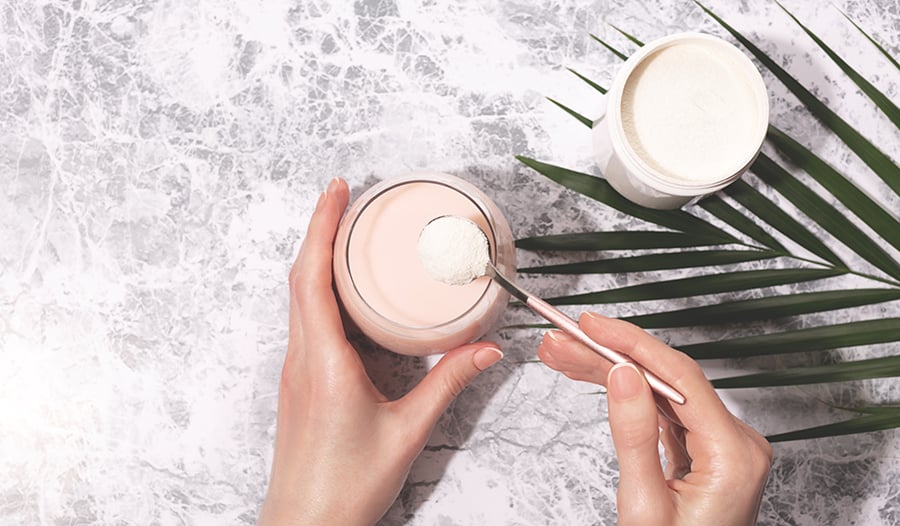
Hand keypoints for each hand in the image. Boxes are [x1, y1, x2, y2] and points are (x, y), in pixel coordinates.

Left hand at [259, 178, 503, 525]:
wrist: (304, 524)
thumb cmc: (346, 486)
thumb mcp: (408, 431)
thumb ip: (448, 384)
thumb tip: (488, 350)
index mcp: (324, 362)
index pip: (312, 277)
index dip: (321, 227)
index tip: (336, 190)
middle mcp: (302, 357)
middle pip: (300, 276)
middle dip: (320, 229)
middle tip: (346, 196)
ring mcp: (296, 369)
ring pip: (299, 297)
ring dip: (317, 257)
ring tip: (346, 231)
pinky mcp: (301, 380)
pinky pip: (305, 319)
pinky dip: (320, 289)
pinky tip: (345, 290)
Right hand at [538, 312, 771, 525]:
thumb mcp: (643, 506)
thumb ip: (634, 437)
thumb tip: (623, 375)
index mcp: (733, 454)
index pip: (679, 377)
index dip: (631, 343)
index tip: (590, 325)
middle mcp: (735, 443)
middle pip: (666, 380)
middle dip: (608, 356)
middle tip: (560, 341)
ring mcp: (720, 446)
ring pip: (660, 392)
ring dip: (610, 371)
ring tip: (561, 356)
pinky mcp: (703, 452)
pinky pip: (663, 412)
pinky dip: (627, 396)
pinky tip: (594, 378)